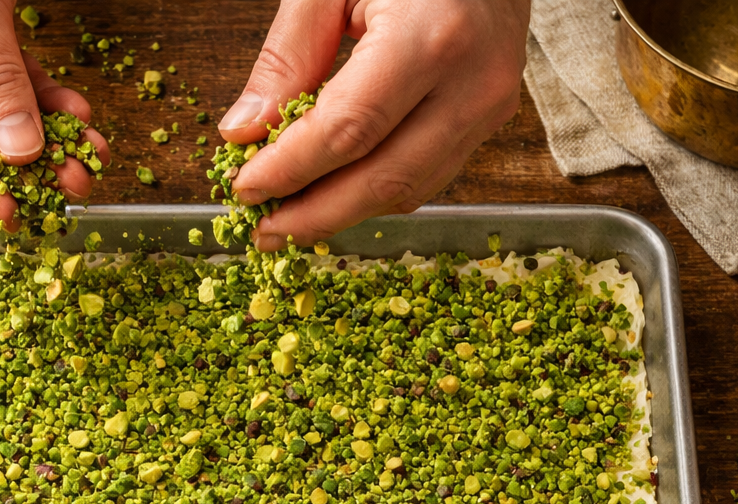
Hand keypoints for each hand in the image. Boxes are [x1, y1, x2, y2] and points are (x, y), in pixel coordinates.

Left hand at [221, 0, 529, 249]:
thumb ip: (288, 54)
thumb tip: (245, 131)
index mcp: (430, 37)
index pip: (348, 131)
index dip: (291, 170)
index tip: (245, 189)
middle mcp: (471, 82)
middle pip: (381, 179)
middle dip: (314, 216)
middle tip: (263, 232)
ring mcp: (490, 105)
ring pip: (408, 189)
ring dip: (343, 214)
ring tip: (290, 220)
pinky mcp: (492, 117)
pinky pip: (428, 175)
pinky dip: (376, 192)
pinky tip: (335, 194)